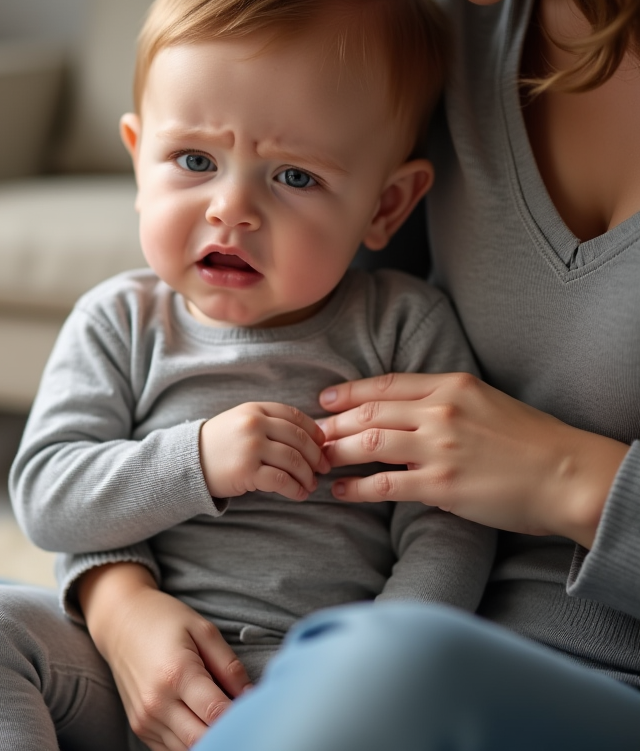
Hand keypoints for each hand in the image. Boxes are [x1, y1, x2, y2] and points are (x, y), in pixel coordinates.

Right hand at [79, 563, 250, 750]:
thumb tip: (251, 698)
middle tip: (243, 720)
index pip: (219, 713)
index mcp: (177, 673)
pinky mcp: (139, 727)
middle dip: (229, 733)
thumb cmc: (163, 619)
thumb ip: (230, 666)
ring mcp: (145, 718)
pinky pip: (172, 750)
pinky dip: (191, 742)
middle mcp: (157, 702)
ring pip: (189, 749)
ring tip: (219, 717)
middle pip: (204, 739)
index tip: (255, 710)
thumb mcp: (202, 630)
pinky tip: (200, 722)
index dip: (242, 716)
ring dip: (210, 739)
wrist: (118, 621)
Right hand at [200, 402, 329, 500]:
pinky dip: (295, 489)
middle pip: (299, 440)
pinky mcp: (247, 471)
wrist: (187, 462)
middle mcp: (253, 425)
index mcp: (254, 409)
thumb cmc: (218, 444)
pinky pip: (282, 480)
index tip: (323, 445)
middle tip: (323, 469)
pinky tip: (299, 494)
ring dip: (307, 476)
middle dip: (317, 457)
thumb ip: (268, 423)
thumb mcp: (240, 422)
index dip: (314, 432)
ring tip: (310, 485)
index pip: (295, 417)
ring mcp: (250, 447)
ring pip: (294, 461)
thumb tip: (311, 438)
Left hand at [319, 372, 627, 546]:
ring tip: (318, 460)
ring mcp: (438, 448)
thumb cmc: (530, 441)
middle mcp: (440, 412)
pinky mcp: (440, 484)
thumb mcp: (486, 403)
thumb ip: (445, 403)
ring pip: (369, 443)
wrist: (566, 474)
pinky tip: (340, 492)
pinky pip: (384, 485)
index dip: (350, 393)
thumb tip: (407, 415)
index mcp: (451, 386)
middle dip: (334, 424)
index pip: (386, 384)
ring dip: (337, 451)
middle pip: (370, 412)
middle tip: (310, 434)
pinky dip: (356, 489)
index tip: (325, 400)